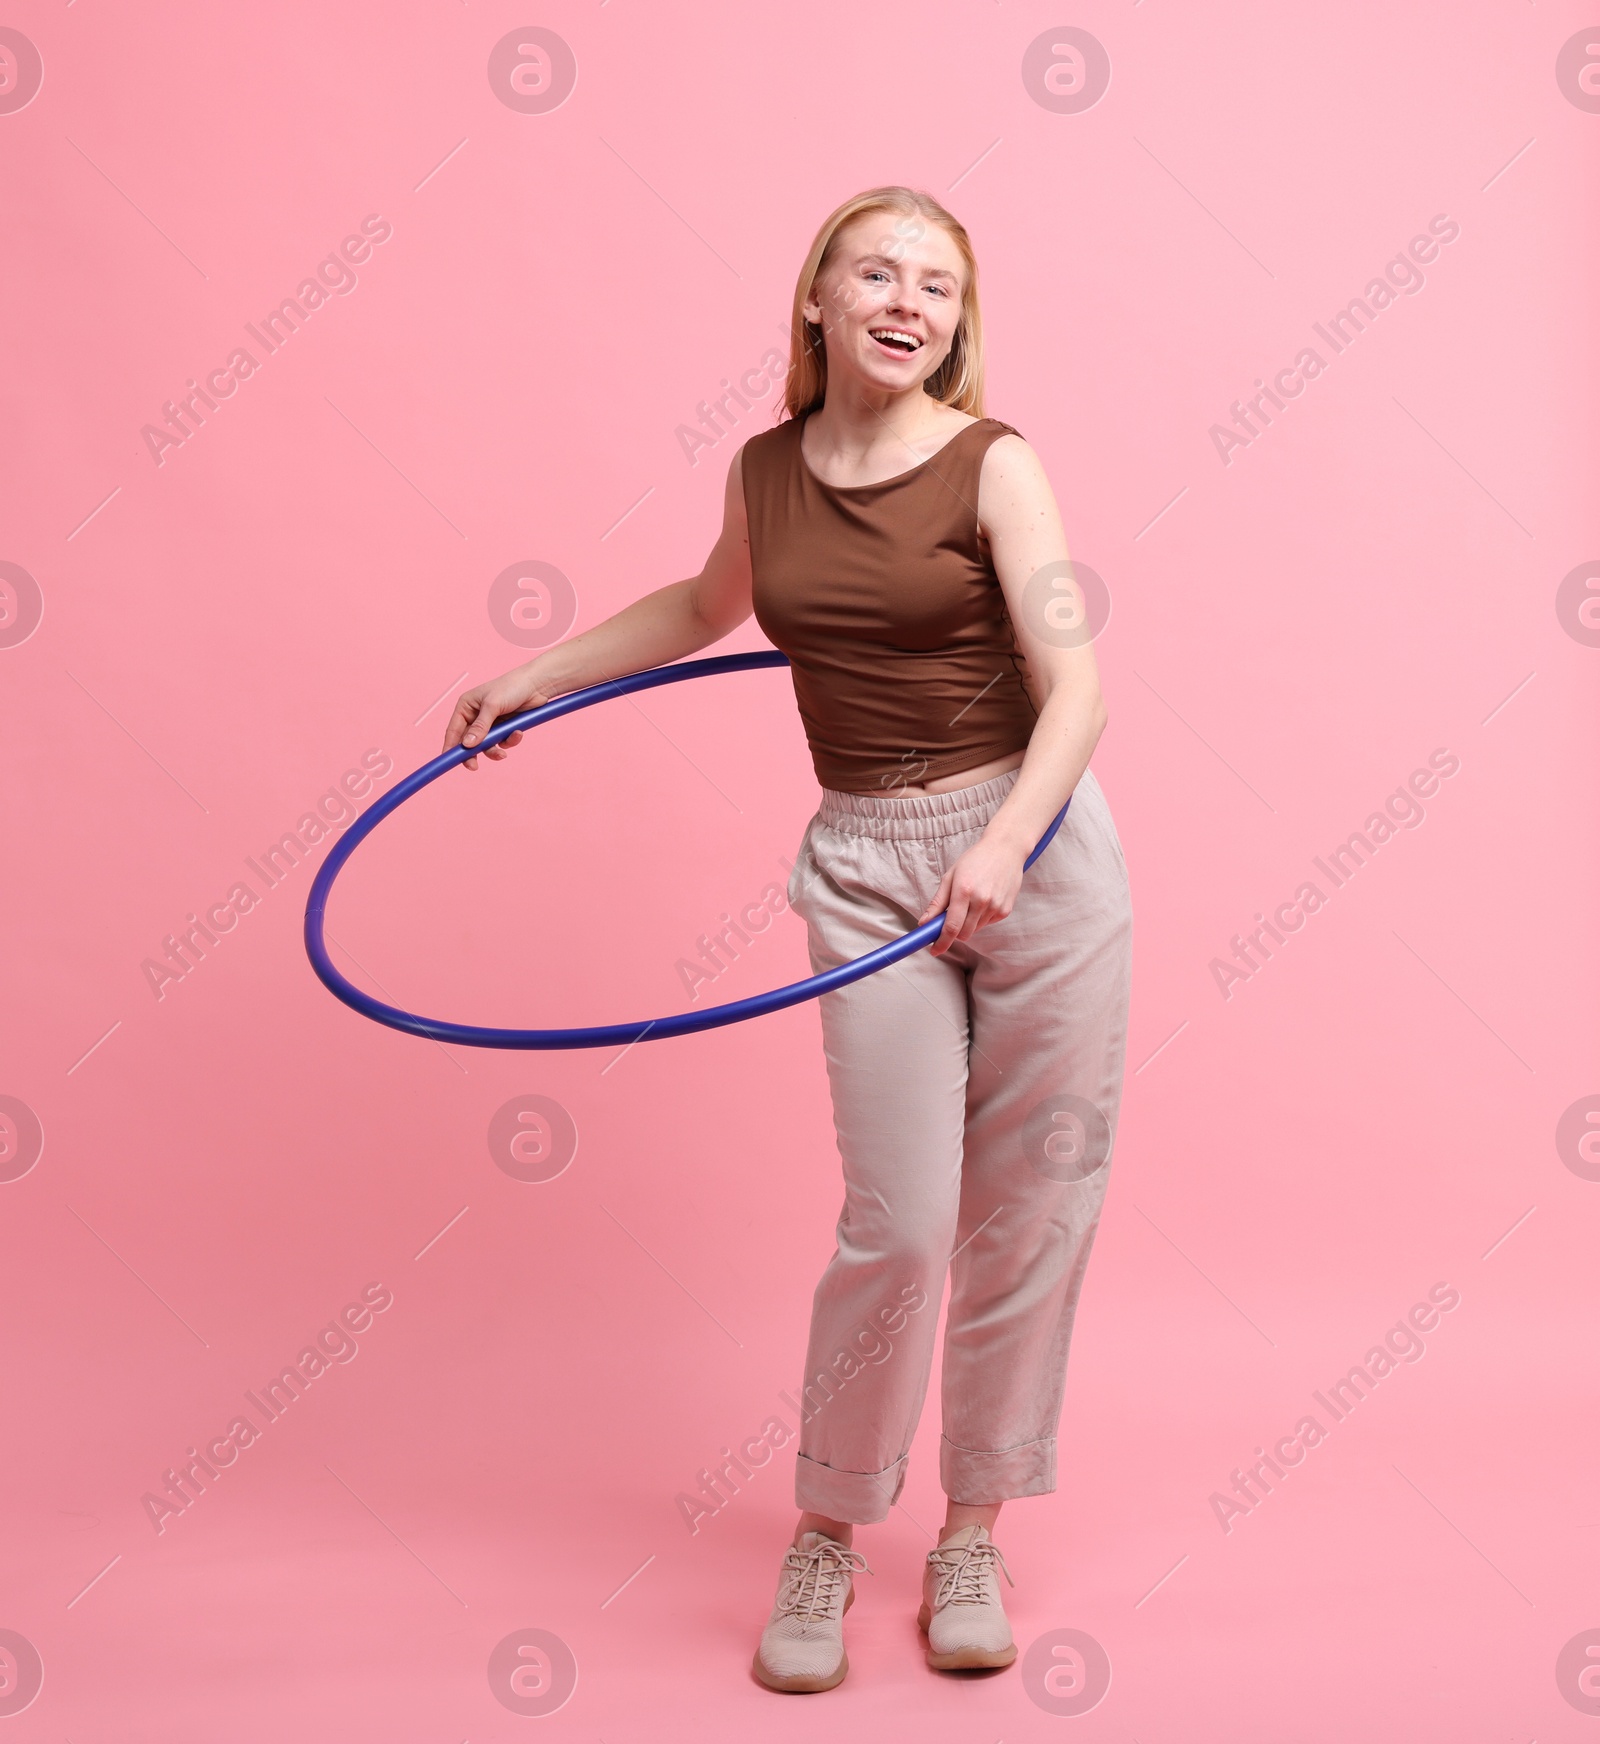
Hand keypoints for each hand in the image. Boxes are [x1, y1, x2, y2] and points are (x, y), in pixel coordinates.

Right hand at [442, 662, 550, 770]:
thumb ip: (480, 727)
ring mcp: (490, 723)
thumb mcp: (492, 706)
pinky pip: (502, 742)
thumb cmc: (511, 687)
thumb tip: (467, 745)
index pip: (453, 730)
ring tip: (502, 754)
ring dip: (494, 751)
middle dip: (472, 754)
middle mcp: (475, 715)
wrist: (537, 685)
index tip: (448, 761)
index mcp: (466, 706)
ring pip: (486, 745)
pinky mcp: (504, 727)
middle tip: (474, 767)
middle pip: (468, 741)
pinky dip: (509, 741)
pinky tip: (518, 733)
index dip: (450, 746)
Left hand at [917, 834, 1026, 956]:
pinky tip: (983, 900)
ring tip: (970, 902)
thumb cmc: (975, 860)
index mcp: (963, 891)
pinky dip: (980, 918)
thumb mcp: (950, 876)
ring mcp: (995, 906)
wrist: (1005, 849)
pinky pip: (987, 923)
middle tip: (950, 919)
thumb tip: (924, 923)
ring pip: (975, 930)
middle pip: (963, 934)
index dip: (941, 942)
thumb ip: (937, 902)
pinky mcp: (1005, 910)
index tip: (934, 950)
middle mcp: (981, 901)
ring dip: (968, 924)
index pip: (951, 927)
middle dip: (954, 933)